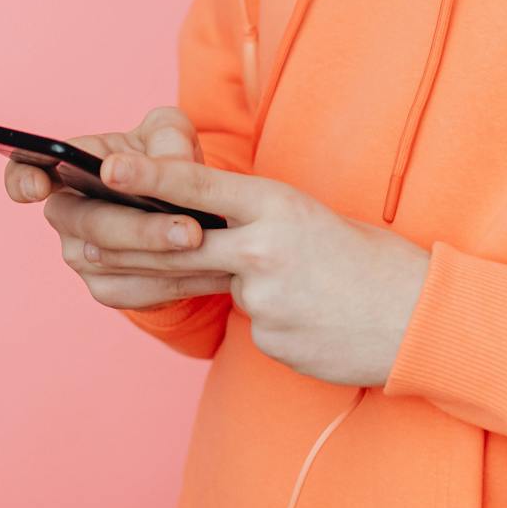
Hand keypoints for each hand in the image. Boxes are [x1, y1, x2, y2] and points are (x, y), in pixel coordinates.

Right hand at [3, 106, 232, 311]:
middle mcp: (65, 214)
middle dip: (141, 229)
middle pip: (88, 225)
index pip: (24, 171)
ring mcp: (81, 255)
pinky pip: (136, 292)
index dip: (22, 180)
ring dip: (165, 259)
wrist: (186, 205)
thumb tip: (166, 167)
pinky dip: (176, 283)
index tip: (38, 186)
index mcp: (67, 167)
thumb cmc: (165, 157)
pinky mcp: (107, 288)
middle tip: (190, 229)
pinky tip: (213, 272)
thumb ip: (166, 140)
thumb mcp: (170, 133)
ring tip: (212, 247)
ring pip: (115, 264)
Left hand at [84, 144, 433, 388]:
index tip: (107, 167)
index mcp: (276, 204)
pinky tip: (313, 316)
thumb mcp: (307, 216)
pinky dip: (270, 318)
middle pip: (178, 246)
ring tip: (292, 282)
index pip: (199, 185)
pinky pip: (248, 325)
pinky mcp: (269, 340)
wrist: (421, 318)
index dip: (149, 175)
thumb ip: (251, 219)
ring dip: (233, 283)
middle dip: (130, 243)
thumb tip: (196, 225)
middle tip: (85, 241)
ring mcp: (264, 299)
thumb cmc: (368, 258)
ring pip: (217, 287)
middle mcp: (263, 249)